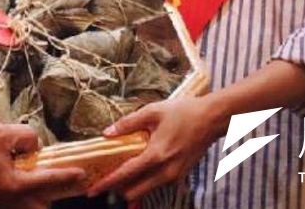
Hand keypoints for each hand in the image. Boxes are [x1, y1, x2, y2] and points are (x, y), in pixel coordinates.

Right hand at [0, 124, 86, 208]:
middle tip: (71, 180)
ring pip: (32, 208)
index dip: (71, 176)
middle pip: (45, 203)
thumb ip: (25, 136)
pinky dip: (25, 200)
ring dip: (41, 197)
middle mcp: (13, 204)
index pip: (53, 181)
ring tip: (46, 183)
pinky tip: (22, 187)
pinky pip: (17, 208)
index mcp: (17, 187)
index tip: (83, 173)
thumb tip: (36, 146)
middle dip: (58, 192)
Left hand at [85, 96, 223, 200]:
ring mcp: (174, 175)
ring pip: (146, 191)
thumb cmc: (183, 112)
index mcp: (156, 155)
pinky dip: (143, 184)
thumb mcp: (152, 112)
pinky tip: (135, 176)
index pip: (126, 174)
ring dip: (130, 188)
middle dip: (117, 190)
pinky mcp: (180, 175)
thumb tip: (106, 133)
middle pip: (135, 191)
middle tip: (101, 184)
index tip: (93, 190)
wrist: (212, 119)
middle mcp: (166, 170)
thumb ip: (127, 123)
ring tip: (115, 179)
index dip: (107, 183)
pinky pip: (157, 185)